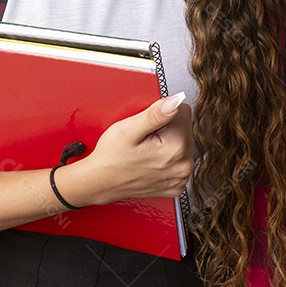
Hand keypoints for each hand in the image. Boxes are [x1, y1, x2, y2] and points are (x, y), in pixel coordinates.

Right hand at [60, 93, 192, 205]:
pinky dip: (166, 158)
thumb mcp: (128, 130)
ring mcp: (181, 177)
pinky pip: (179, 160)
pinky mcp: (176, 185)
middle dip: (166, 128)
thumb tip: (176, 101)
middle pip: (184, 127)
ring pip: (183, 142)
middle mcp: (184, 165)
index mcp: (176, 148)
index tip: (148, 127)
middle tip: (144, 140)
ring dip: (167, 142)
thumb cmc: (111, 158)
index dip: (162, 114)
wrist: (101, 182)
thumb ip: (155, 114)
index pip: (183, 111)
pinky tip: (151, 161)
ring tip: (146, 150)